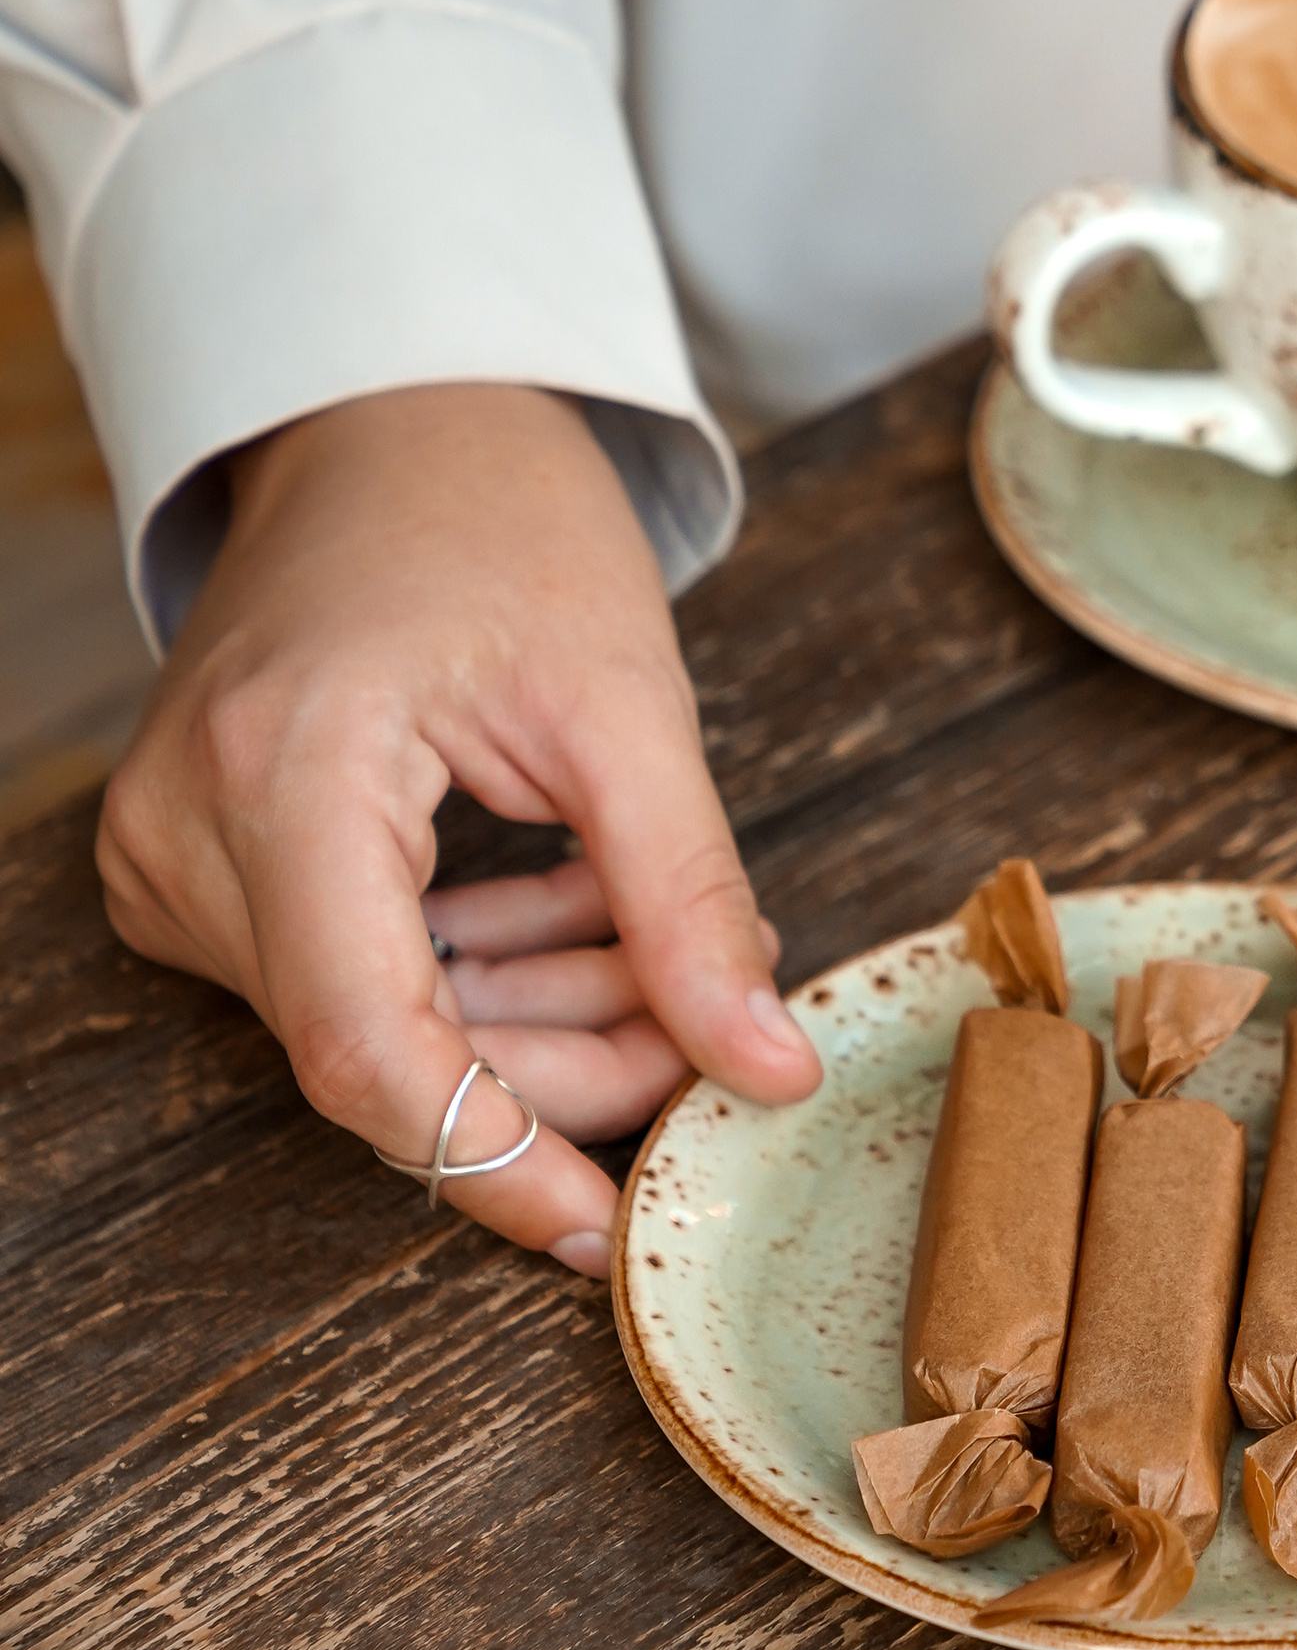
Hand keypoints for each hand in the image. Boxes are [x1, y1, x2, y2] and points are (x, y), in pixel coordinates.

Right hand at [98, 384, 820, 1272]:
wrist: (387, 423)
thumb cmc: (496, 520)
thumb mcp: (627, 705)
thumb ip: (691, 901)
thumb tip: (767, 1069)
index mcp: (283, 772)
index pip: (370, 1049)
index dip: (496, 1162)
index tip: (611, 1225)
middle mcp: (190, 829)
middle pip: (383, 1053)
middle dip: (561, 1071)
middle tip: (705, 1032)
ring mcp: (176, 851)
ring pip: (374, 1030)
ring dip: (534, 1021)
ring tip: (659, 954)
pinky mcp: (199, 862)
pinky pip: (348, 978)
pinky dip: (477, 976)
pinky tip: (579, 923)